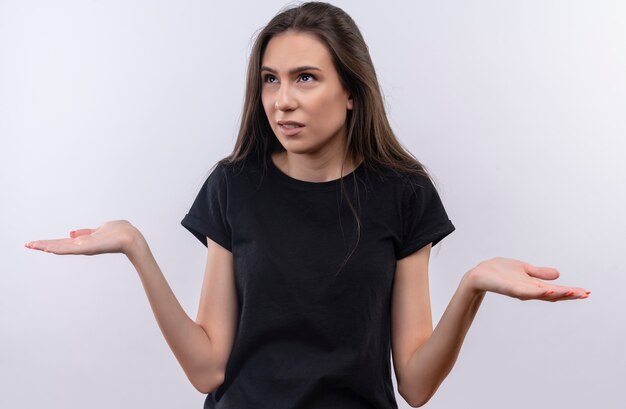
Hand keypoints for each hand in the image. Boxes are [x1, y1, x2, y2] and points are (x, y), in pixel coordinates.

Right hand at [24, 220, 142, 255]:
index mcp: (84, 241)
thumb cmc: (120, 233)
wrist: (132, 239)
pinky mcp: (90, 247)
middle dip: (44, 245)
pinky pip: (72, 249)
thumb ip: (86, 233)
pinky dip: (60, 248)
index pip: (63, 242)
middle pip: (59, 245)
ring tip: (33, 246)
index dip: (50, 242)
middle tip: (28, 245)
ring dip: (47, 246)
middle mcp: (83, 246)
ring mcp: (86, 247)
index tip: (36, 243)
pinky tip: (49, 248)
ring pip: (62, 248)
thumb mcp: (99, 229)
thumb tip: (71, 233)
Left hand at [464, 257, 589, 301]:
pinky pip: (524, 291)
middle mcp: (528, 290)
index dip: (570, 291)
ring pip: (541, 294)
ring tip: (572, 292)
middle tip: (586, 294)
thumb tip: (558, 274)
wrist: (478, 275)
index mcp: (532, 285)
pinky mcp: (509, 288)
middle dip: (569, 294)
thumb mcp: (523, 269)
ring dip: (557, 293)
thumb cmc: (498, 272)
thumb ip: (539, 273)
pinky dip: (536, 291)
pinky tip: (547, 290)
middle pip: (552, 294)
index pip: (555, 290)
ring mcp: (519, 290)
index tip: (586, 292)